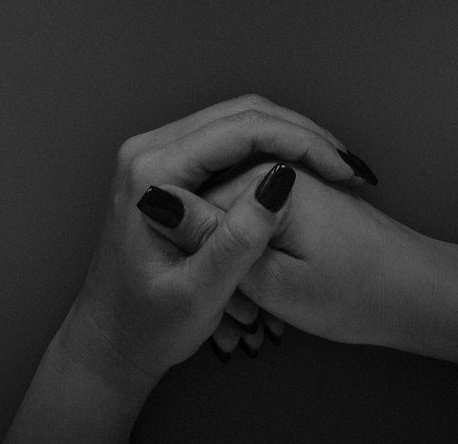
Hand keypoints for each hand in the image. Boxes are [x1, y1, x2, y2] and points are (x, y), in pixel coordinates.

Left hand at [7, 95, 373, 441]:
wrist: (110, 342)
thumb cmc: (147, 326)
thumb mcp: (199, 294)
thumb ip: (237, 240)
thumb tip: (280, 182)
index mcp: (151, 172)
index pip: (239, 131)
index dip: (299, 142)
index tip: (342, 170)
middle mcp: (148, 151)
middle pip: (241, 115)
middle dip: (301, 134)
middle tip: (347, 167)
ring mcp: (157, 155)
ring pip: (238, 122)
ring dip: (290, 138)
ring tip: (334, 169)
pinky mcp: (169, 167)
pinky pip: (228, 141)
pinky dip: (271, 150)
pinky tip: (304, 174)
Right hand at [204, 165, 457, 382]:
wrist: (419, 293)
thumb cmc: (358, 294)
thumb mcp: (272, 282)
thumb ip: (213, 241)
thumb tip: (159, 203)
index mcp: (263, 177)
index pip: (188, 201)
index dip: (188, 250)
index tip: (205, 291)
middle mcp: (275, 166)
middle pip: (208, 199)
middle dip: (210, 251)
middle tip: (233, 306)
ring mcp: (289, 178)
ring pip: (232, 212)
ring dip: (233, 254)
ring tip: (252, 305)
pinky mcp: (300, 194)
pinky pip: (255, 216)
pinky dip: (254, 251)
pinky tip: (267, 288)